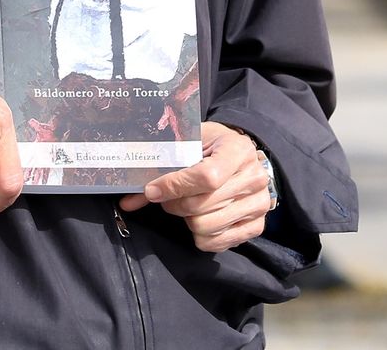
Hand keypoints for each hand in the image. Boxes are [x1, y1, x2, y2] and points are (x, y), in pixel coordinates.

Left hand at [119, 121, 271, 251]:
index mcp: (237, 150)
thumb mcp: (190, 143)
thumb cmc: (212, 147)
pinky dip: (199, 236)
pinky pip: (217, 243)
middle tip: (169, 197)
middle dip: (175, 203)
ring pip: (206, 226)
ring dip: (187, 219)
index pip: (206, 177)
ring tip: (186, 205)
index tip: (152, 190)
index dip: (174, 186)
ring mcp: (258, 203)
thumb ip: (161, 168)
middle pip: (202, 205)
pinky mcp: (257, 225)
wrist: (242, 157)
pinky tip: (199, 218)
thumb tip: (127, 202)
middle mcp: (254, 177)